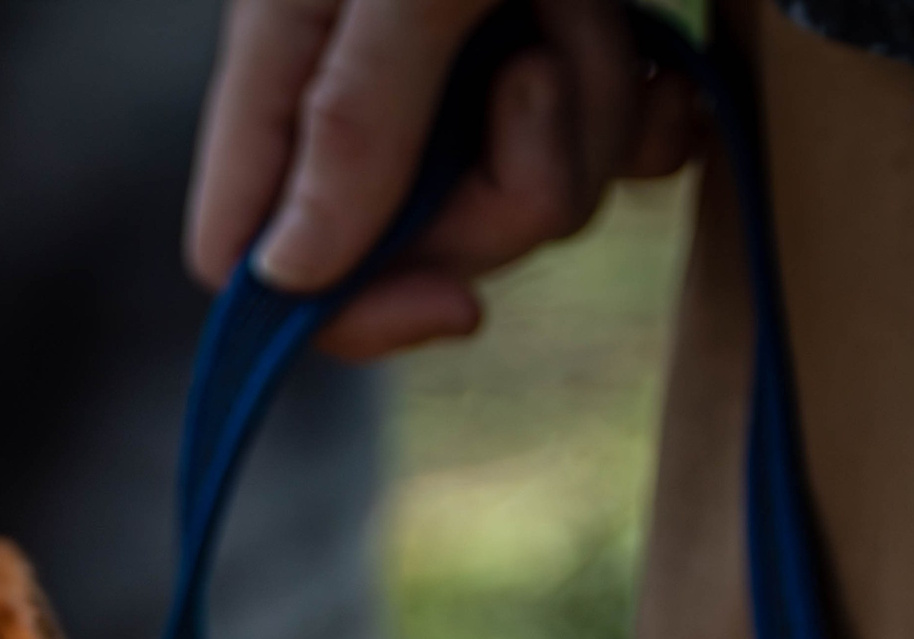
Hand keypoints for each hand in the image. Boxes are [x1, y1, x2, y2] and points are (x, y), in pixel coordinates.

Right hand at [185, 0, 697, 359]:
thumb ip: (354, 119)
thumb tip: (291, 282)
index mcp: (286, 66)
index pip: (250, 263)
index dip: (344, 310)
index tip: (453, 304)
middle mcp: (363, 83)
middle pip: (417, 247)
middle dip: (508, 189)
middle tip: (535, 69)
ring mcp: (467, 73)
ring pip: (531, 201)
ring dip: (588, 117)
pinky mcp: (567, 52)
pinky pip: (614, 156)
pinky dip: (649, 126)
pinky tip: (663, 73)